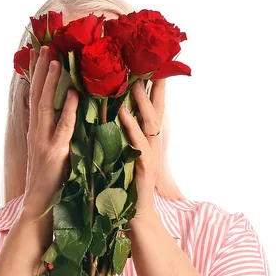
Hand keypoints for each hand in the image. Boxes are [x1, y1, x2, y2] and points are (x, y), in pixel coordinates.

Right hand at [23, 46, 79, 214]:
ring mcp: (44, 142)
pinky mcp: (55, 153)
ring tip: (55, 60)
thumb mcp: (52, 151)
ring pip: (46, 106)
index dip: (36, 75)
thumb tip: (68, 112)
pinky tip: (74, 94)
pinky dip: (69, 110)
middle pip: (37, 95)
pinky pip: (64, 127)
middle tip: (45, 46)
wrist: (40, 205)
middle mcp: (37, 132)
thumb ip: (57, 132)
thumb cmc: (51, 180)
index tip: (38, 53)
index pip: (36, 97)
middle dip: (40, 70)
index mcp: (37, 131)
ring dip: (50, 82)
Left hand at [118, 78, 165, 220]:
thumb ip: (127, 136)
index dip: (156, 87)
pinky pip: (137, 141)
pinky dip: (131, 126)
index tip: (154, 65)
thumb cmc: (129, 184)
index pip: (154, 108)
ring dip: (142, 101)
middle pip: (157, 109)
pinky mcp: (144, 165)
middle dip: (157, 87)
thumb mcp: (129, 155)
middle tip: (152, 63)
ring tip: (136, 81)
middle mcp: (153, 143)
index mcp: (149, 139)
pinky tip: (124, 112)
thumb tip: (118, 113)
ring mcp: (151, 153)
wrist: (136, 212)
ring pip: (149, 122)